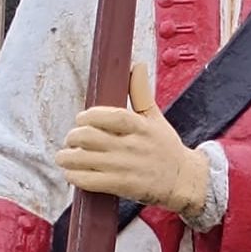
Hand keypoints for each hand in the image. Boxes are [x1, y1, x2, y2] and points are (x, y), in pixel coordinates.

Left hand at [56, 63, 209, 217]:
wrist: (184, 181)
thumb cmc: (167, 148)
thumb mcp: (156, 118)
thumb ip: (141, 93)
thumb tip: (136, 65)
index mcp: (139, 126)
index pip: (106, 115)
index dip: (87, 116)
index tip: (81, 119)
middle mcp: (131, 146)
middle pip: (88, 137)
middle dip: (73, 137)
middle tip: (72, 140)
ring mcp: (126, 167)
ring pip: (83, 158)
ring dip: (67, 157)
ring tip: (66, 157)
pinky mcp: (122, 186)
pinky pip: (89, 180)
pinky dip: (75, 176)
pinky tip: (73, 174)